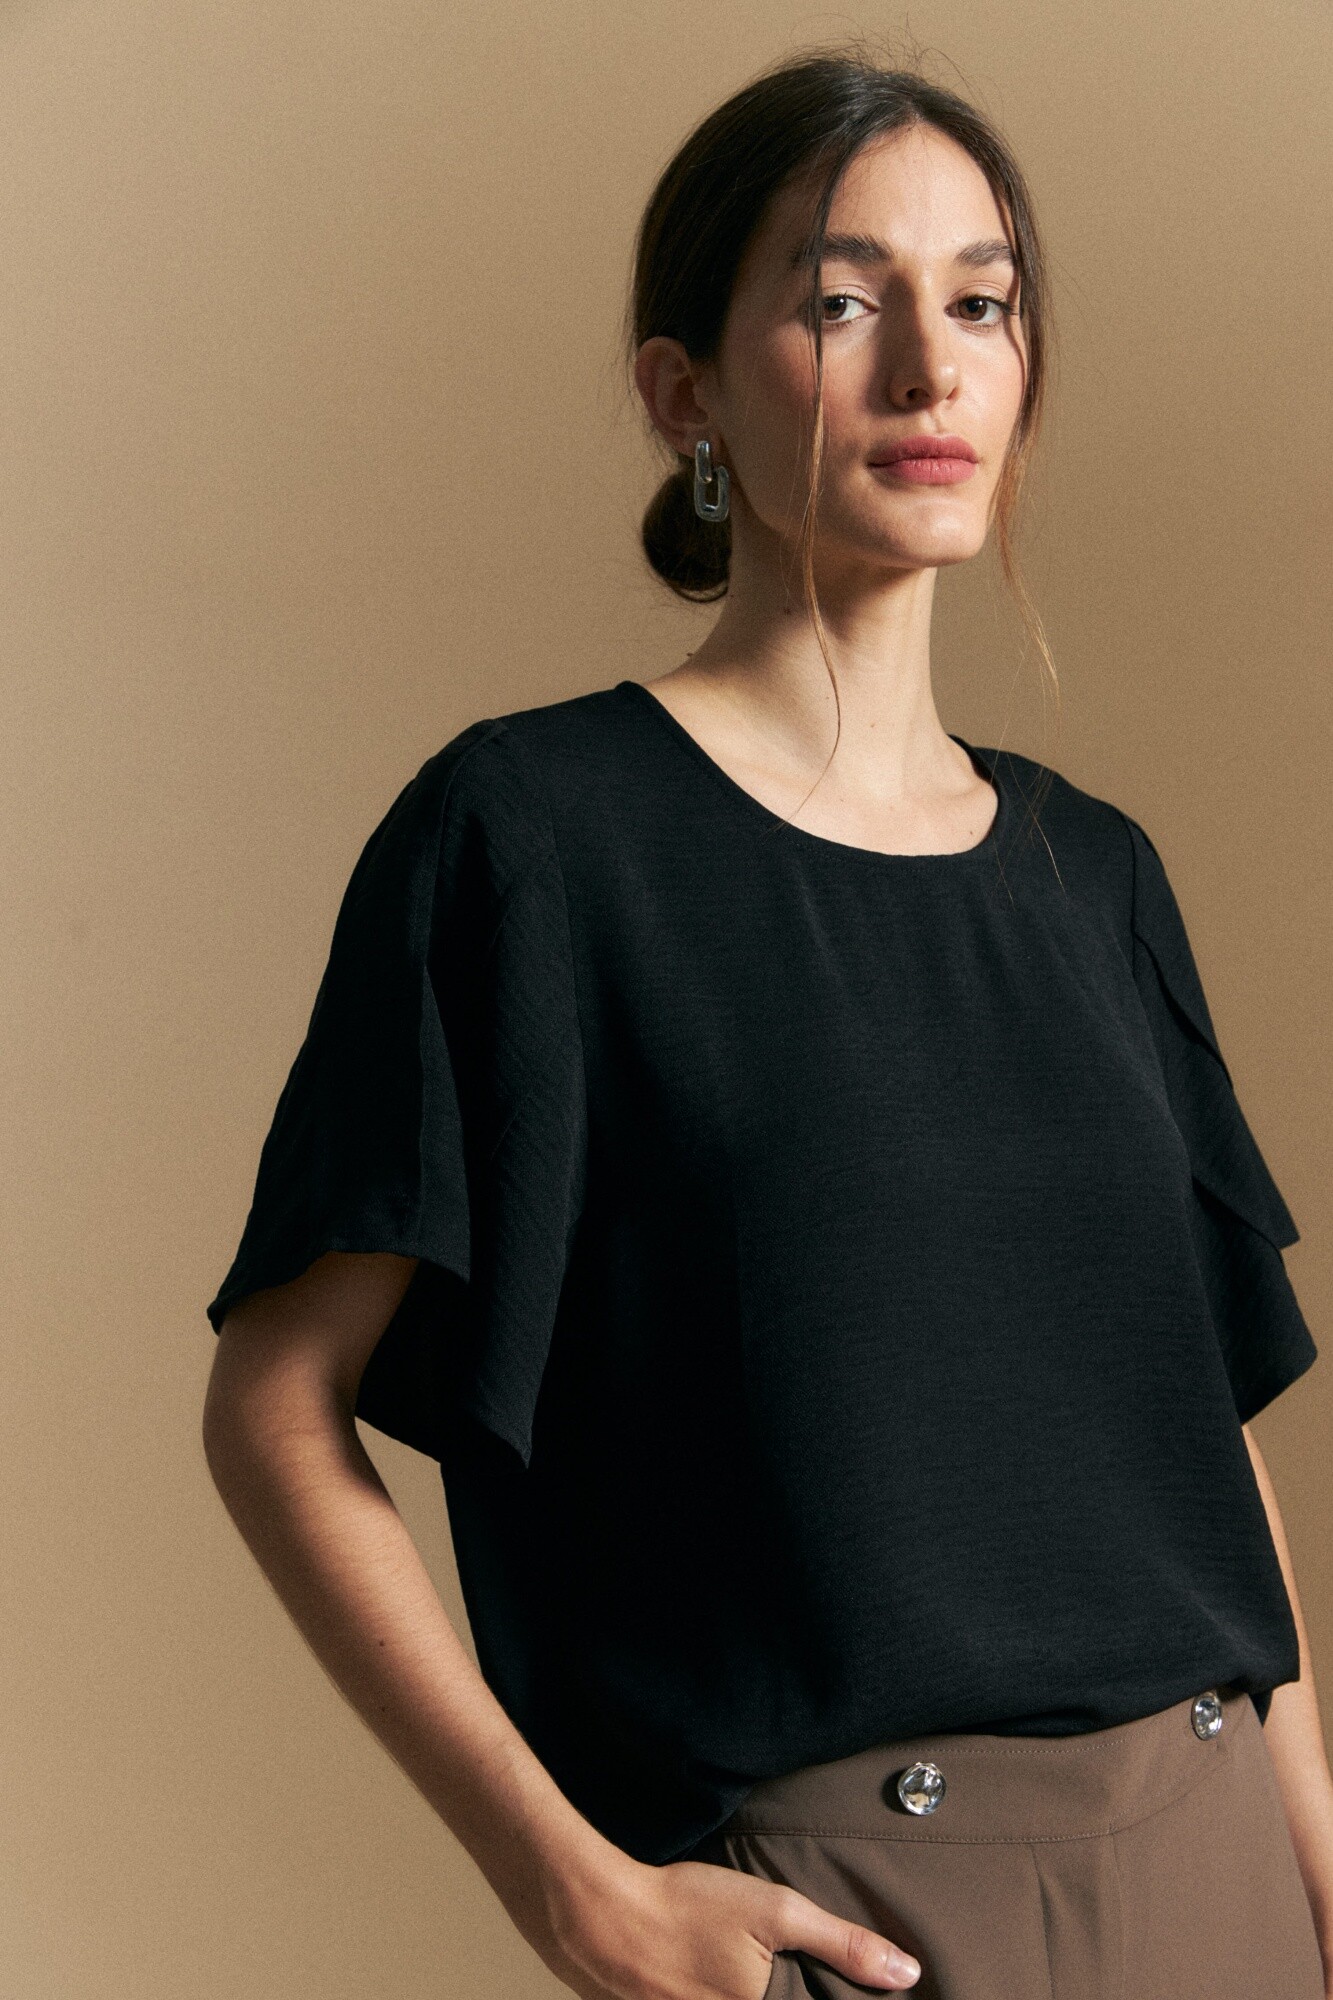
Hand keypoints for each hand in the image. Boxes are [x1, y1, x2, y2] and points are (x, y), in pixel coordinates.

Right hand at [532, 1847, 921, 1998]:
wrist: (602, 1918)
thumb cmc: (688, 1908)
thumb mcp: (774, 1911)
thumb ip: (842, 1944)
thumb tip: (908, 1973)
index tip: (868, 1997)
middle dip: (804, 1998)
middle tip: (799, 1979)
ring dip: (770, 1996)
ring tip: (753, 1971)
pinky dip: (728, 1997)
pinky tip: (725, 1979)